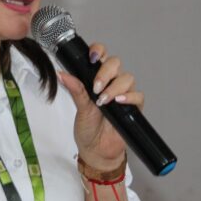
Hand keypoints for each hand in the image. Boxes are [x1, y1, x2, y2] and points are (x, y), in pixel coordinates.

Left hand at [58, 42, 144, 171]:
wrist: (97, 149)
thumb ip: (75, 89)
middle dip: (105, 72)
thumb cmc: (88, 128)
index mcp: (96, 77)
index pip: (101, 55)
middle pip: (115, 63)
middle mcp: (111, 82)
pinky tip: (119, 102)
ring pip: (127, 78)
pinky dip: (129, 97)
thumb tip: (62, 74)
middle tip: (95, 87)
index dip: (98, 50)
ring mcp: (123, 93)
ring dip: (114, 87)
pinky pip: (138, 95)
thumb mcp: (79, 107)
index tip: (91, 57)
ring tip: (103, 101)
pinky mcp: (133, 107)